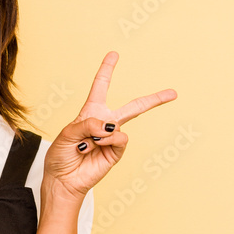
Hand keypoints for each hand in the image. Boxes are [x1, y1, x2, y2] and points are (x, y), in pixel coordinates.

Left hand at [45, 51, 175, 199]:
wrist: (63, 180)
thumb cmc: (60, 156)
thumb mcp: (66, 134)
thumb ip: (87, 124)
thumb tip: (111, 126)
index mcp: (90, 112)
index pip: (101, 86)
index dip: (107, 70)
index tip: (114, 54)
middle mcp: (104, 123)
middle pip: (133, 107)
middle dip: (154, 99)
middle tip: (173, 93)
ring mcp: (112, 138)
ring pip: (122, 123)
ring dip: (102, 132)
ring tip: (88, 143)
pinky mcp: (116, 152)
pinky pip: (120, 138)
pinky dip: (108, 140)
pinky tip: (97, 145)